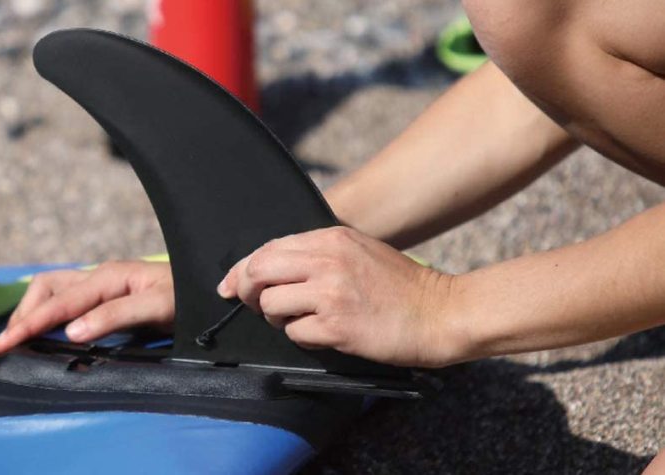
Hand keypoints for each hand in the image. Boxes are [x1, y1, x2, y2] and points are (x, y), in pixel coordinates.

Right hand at [0, 261, 173, 352]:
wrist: (210, 294)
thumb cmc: (187, 299)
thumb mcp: (154, 307)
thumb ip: (113, 317)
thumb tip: (72, 332)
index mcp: (107, 277)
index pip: (58, 302)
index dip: (30, 323)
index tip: (6, 344)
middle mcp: (100, 277)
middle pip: (47, 288)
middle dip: (24, 313)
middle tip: (7, 344)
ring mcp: (104, 284)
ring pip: (55, 290)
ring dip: (35, 309)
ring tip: (20, 335)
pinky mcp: (109, 295)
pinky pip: (70, 298)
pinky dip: (51, 311)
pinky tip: (49, 329)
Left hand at [217, 226, 460, 366]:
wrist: (439, 312)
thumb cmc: (400, 286)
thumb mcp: (358, 250)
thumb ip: (317, 253)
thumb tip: (271, 265)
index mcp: (330, 239)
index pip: (267, 249)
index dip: (241, 269)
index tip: (229, 283)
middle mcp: (326, 262)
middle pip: (258, 272)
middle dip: (245, 291)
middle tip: (250, 304)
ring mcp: (330, 294)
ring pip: (270, 306)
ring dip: (277, 318)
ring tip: (302, 319)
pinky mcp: (336, 326)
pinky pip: (294, 333)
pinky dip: (301, 337)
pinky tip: (323, 333)